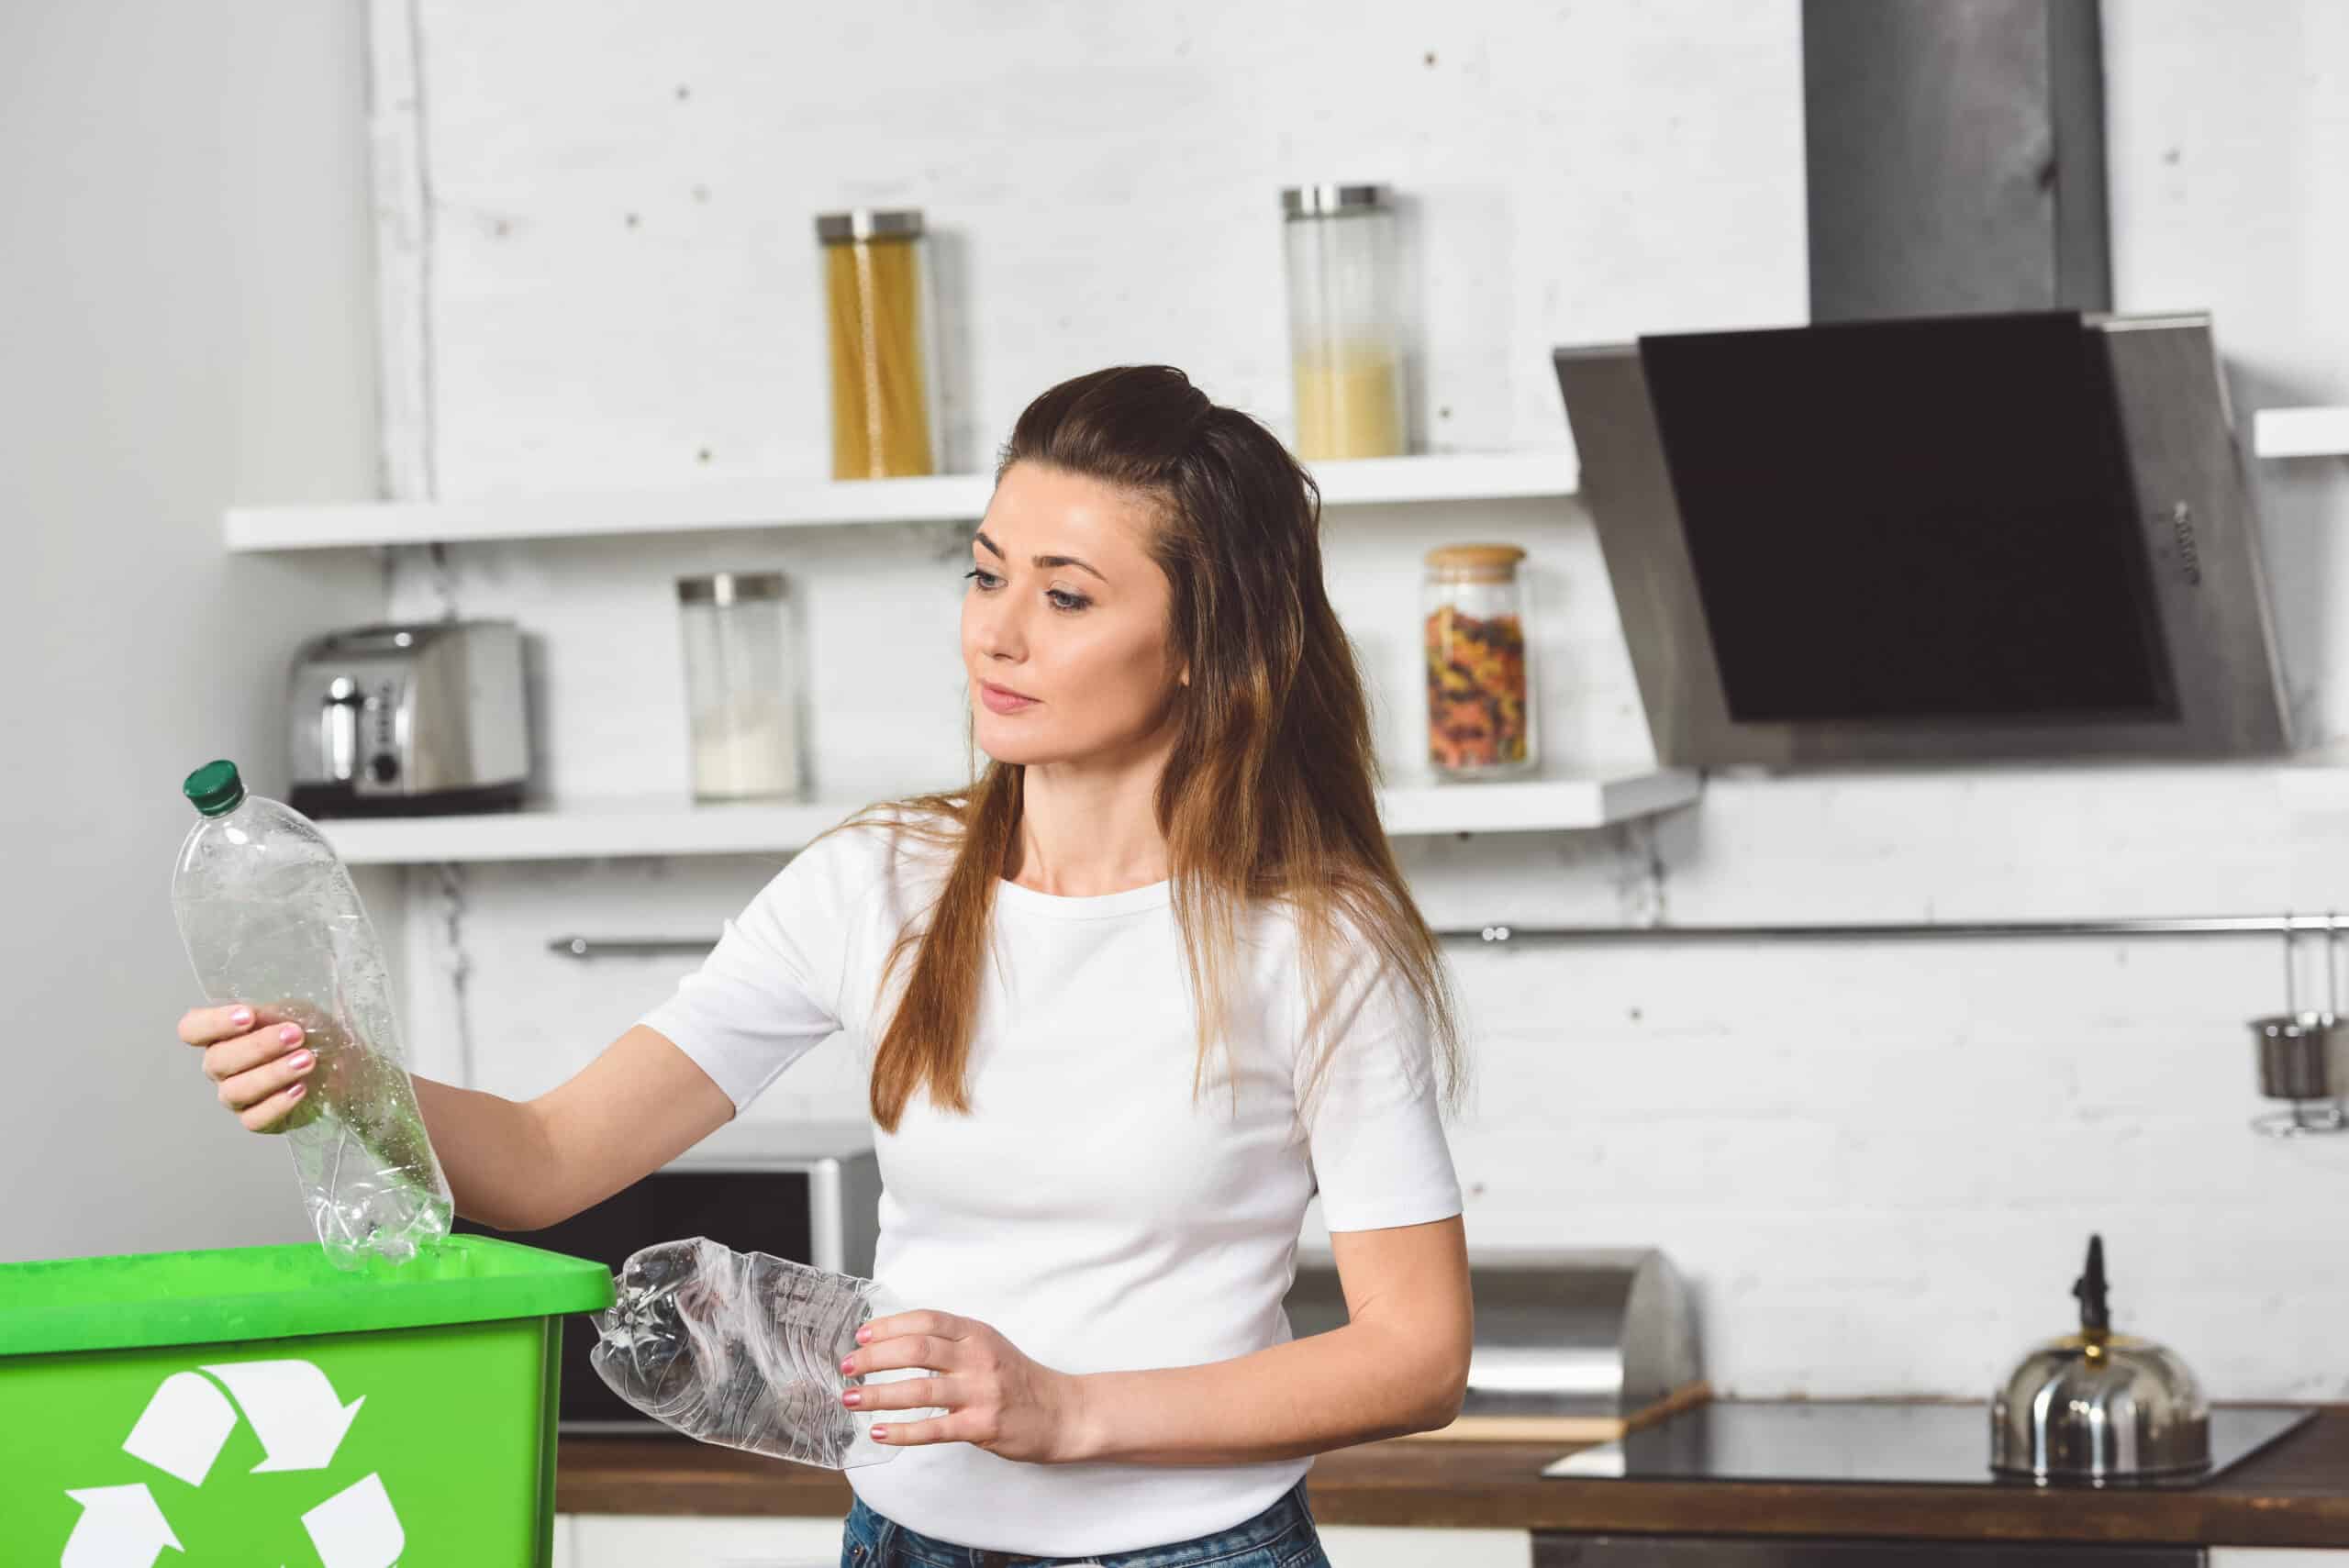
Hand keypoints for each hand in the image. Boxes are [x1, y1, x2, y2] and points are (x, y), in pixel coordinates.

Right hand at [176, 1002, 320, 1132]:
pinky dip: (277, 1104)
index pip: (192, 1029)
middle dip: (258, 1047)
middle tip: (295, 1035)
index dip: (214, 1023)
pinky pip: (254, 1120)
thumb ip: (279, 1008)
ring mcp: (235, 1096)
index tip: (248, 1015)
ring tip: (306, 1060)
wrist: (335, 1067)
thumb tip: (270, 1010)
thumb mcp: (297, 1010)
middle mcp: (221, 1067)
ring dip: (272, 1074)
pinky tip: (299, 1088)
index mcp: (222, 1034)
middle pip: (217, 1061)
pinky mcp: (255, 1119)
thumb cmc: (308, 1033)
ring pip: (235, 1091)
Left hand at [839, 1310, 1092, 1464]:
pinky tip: (880, 1432)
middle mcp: (978, 1358)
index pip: (926, 1321)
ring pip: (920, 1389)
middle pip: (917, 1349)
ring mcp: (981, 1392)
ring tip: (851, 1400)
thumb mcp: (988, 1346)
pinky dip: (902, 1431)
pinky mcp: (982, 1426)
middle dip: (874, 1358)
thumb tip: (894, 1341)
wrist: (1061, 1412)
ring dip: (878, 1395)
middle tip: (848, 1367)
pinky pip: (933, 1428)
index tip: (862, 1336)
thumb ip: (950, 1341)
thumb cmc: (1017, 1379)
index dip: (889, 1326)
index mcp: (977, 1333)